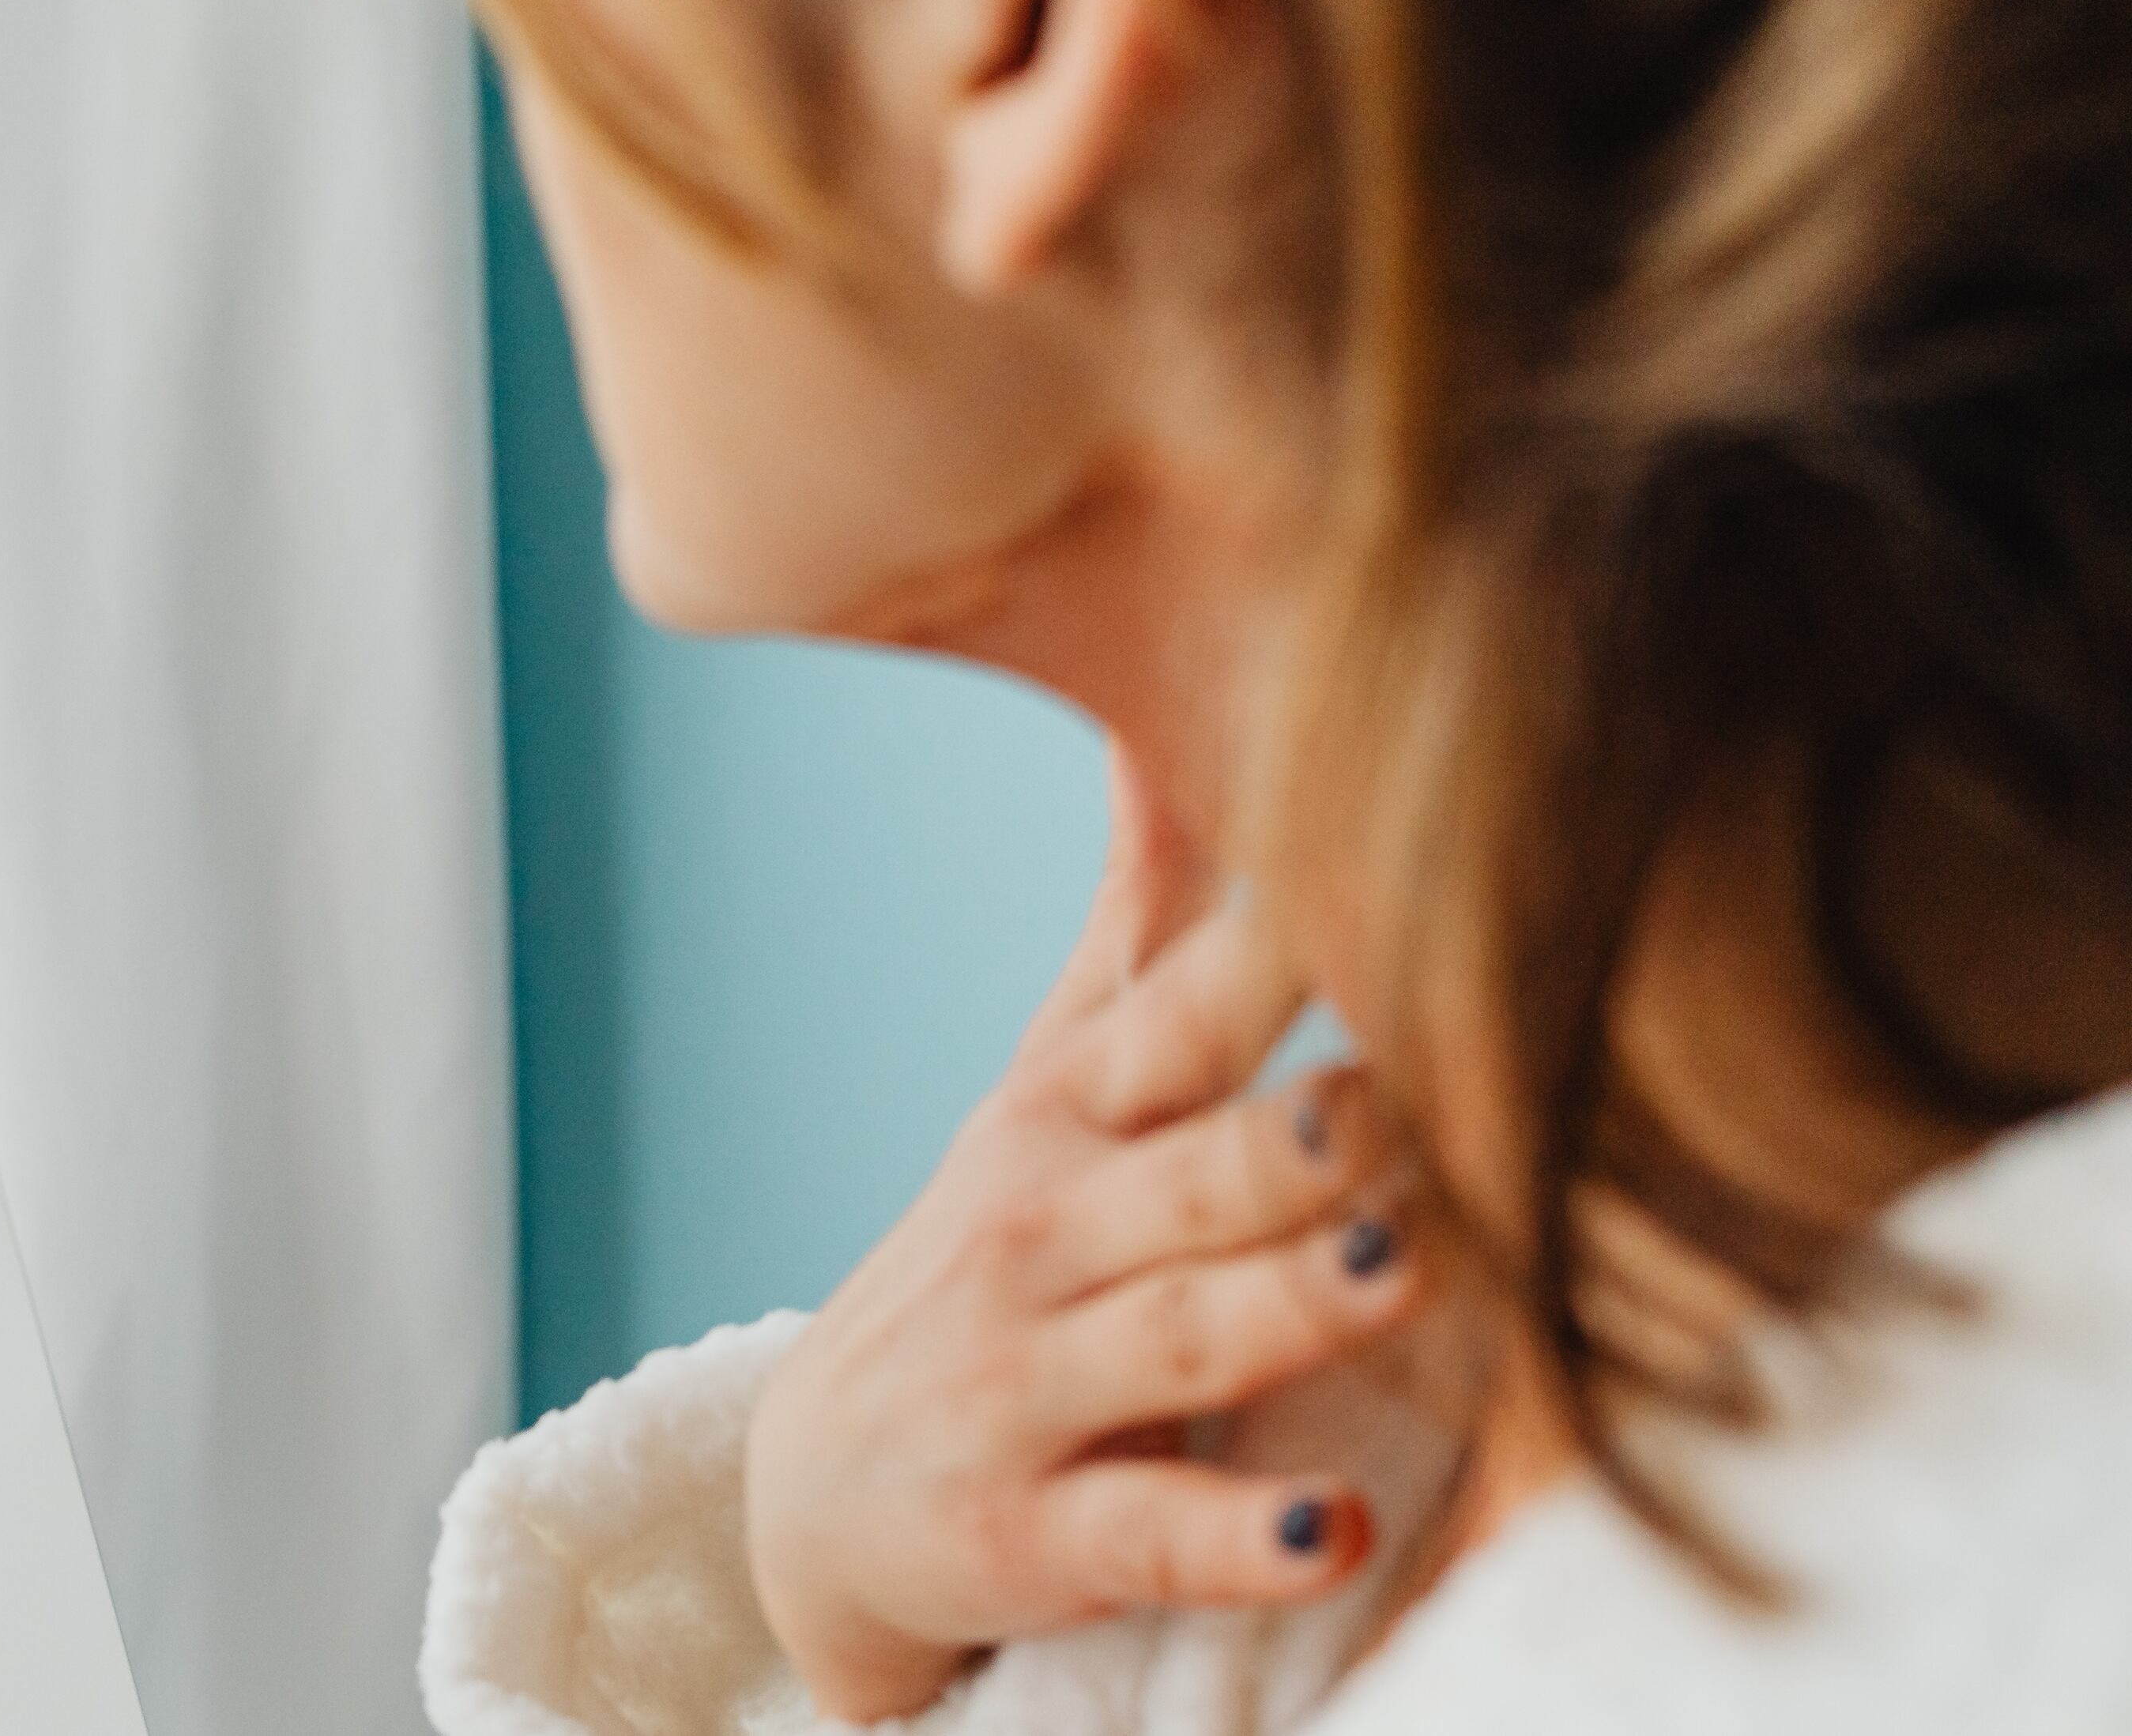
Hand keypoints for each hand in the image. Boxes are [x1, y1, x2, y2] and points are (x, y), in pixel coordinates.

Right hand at [744, 758, 1423, 1720]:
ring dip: (1288, 1304)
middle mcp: (1044, 1235)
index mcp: (1073, 1115)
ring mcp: (1025, 1386)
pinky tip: (1326, 1535)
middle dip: (1302, 1128)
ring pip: (1178, 1336)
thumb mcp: (1049, 1083)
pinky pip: (1137, 1534)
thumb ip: (1140, 918)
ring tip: (1399, 1269)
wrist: (817, 1496)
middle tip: (1435, 1076)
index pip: (1180, 1013)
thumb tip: (1174, 714)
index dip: (1274, 943)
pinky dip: (1227, 1538)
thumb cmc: (996, 1263)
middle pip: (1190, 1169)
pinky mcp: (1021, 1538)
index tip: (1382, 852)